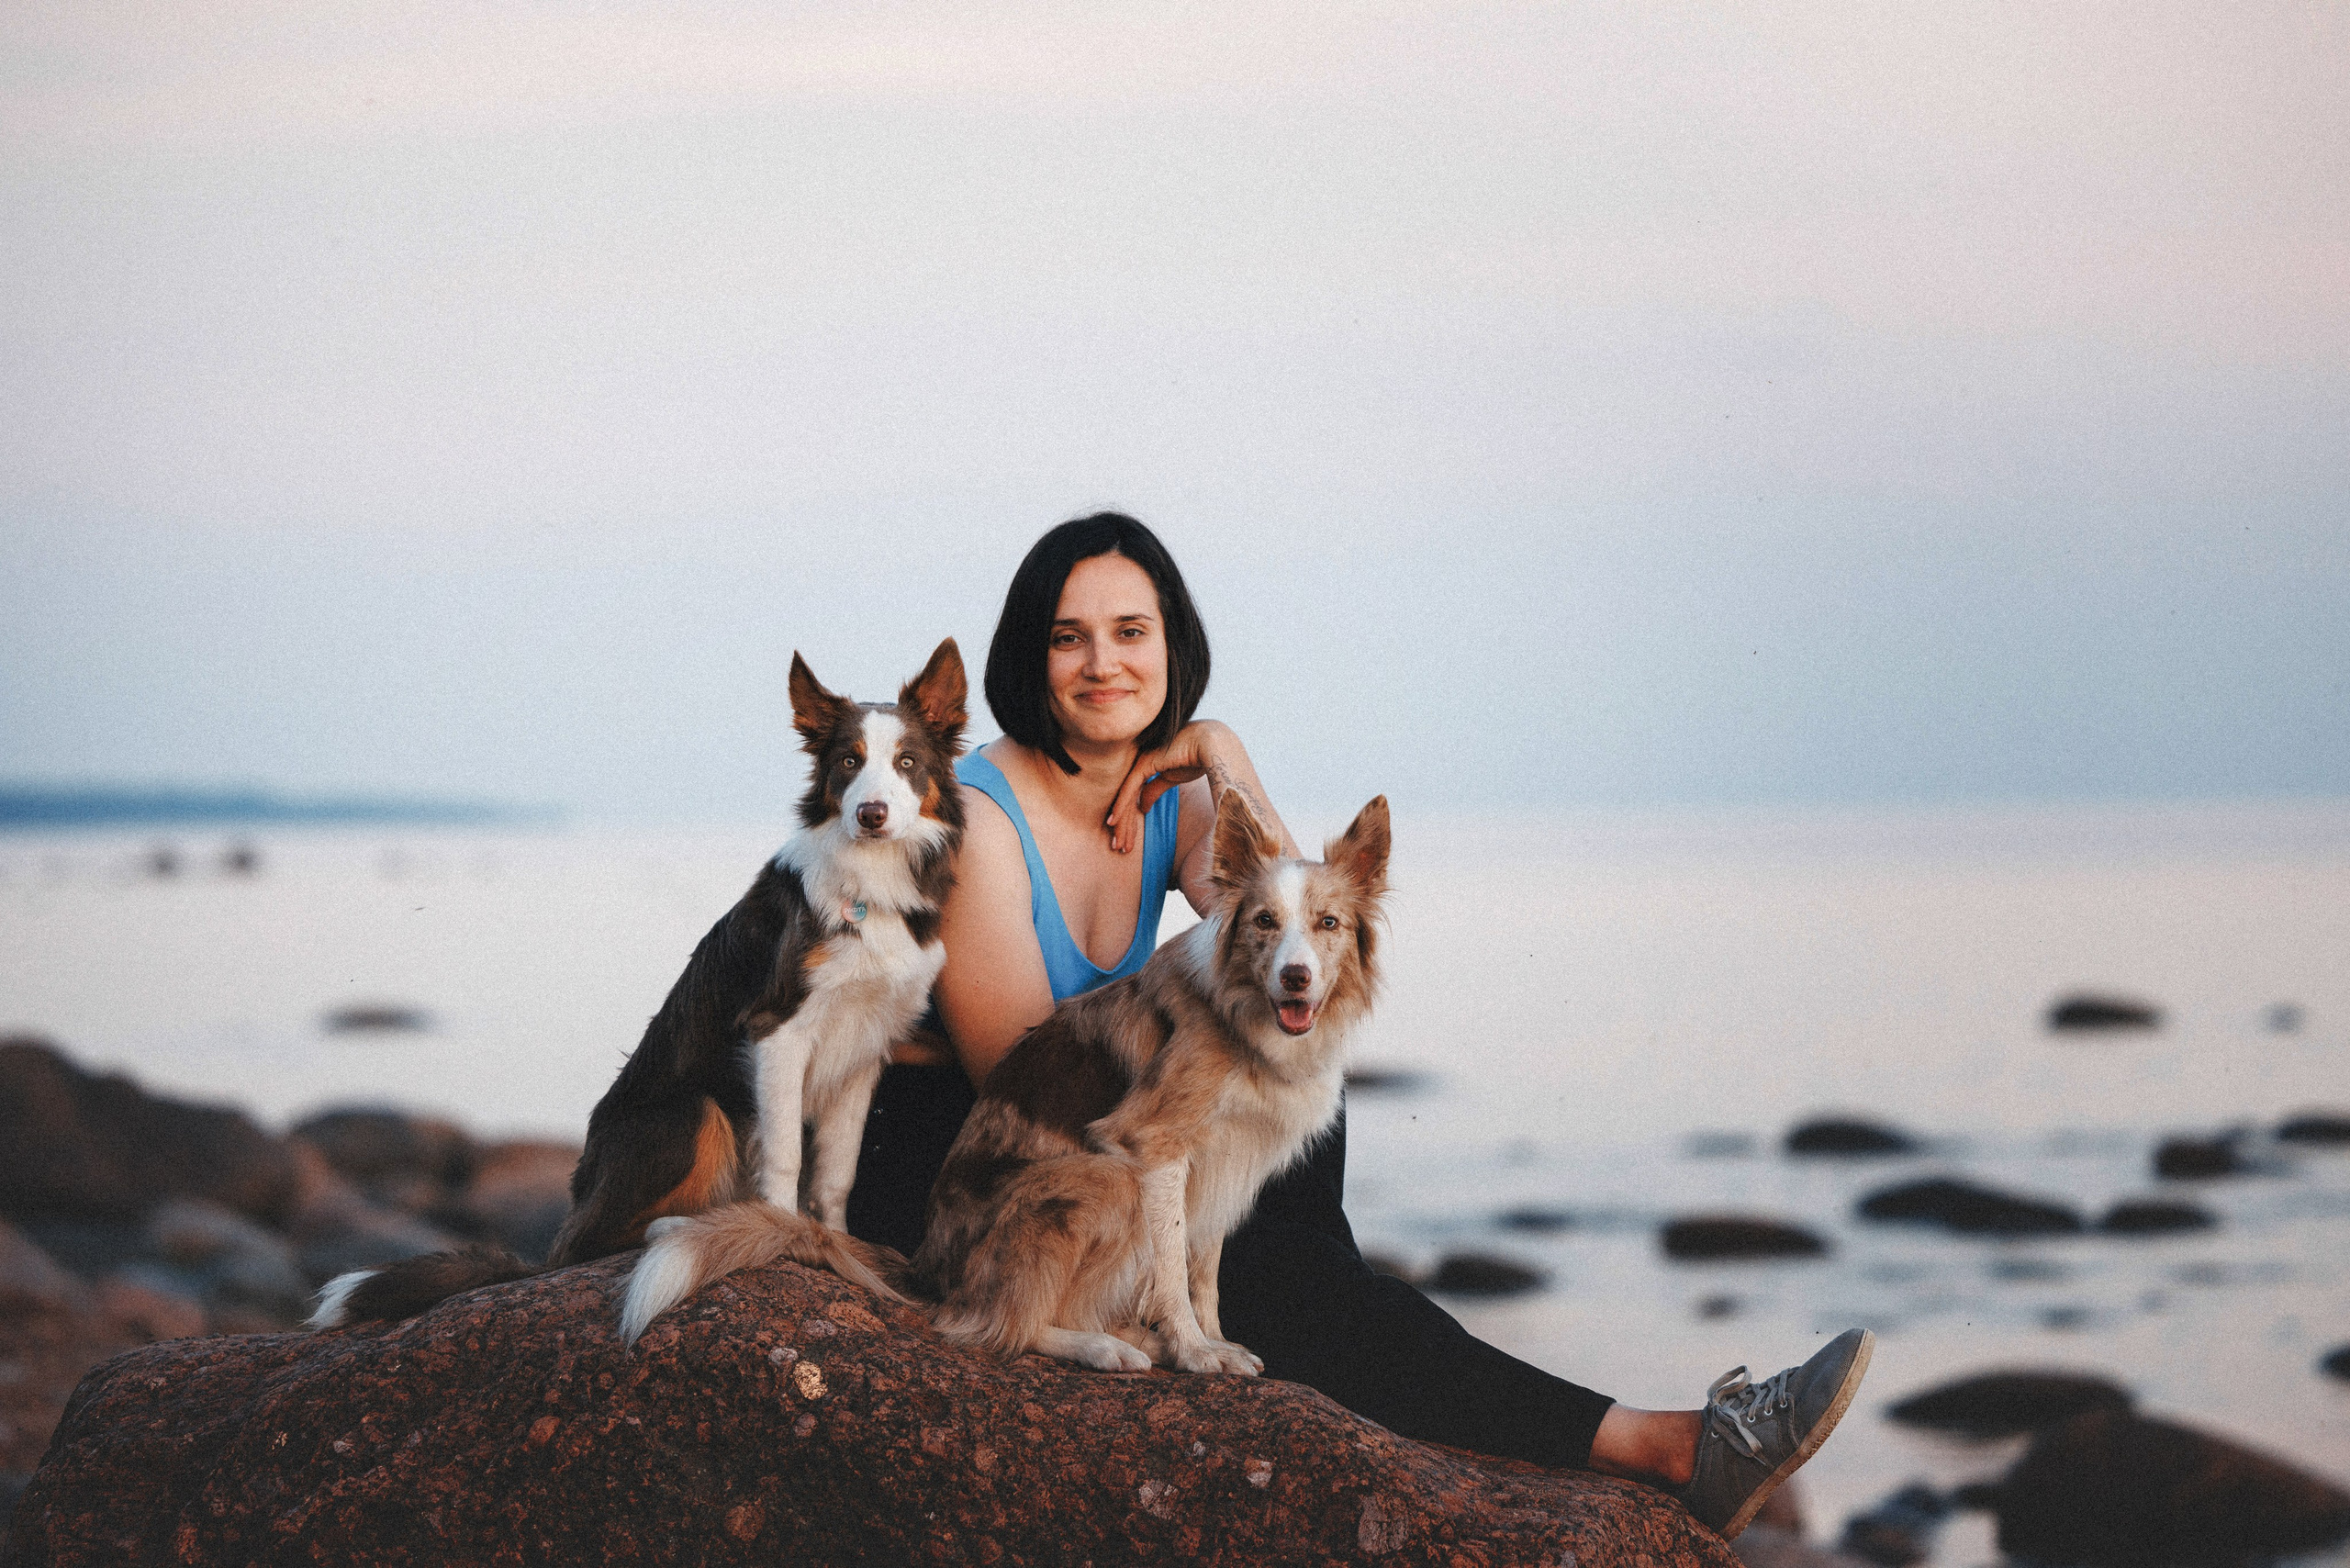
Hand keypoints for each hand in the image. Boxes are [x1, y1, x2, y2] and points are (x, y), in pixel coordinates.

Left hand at [1105, 720, 1227, 853]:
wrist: (1212, 744)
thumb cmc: (1195, 758)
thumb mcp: (1171, 779)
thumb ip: (1154, 790)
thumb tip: (1142, 807)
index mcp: (1144, 765)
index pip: (1132, 796)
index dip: (1129, 820)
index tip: (1127, 840)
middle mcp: (1139, 762)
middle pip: (1126, 799)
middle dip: (1123, 825)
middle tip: (1119, 847)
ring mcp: (1141, 761)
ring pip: (1126, 797)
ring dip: (1122, 821)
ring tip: (1118, 843)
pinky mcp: (1145, 763)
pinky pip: (1129, 789)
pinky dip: (1121, 806)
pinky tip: (1113, 821)